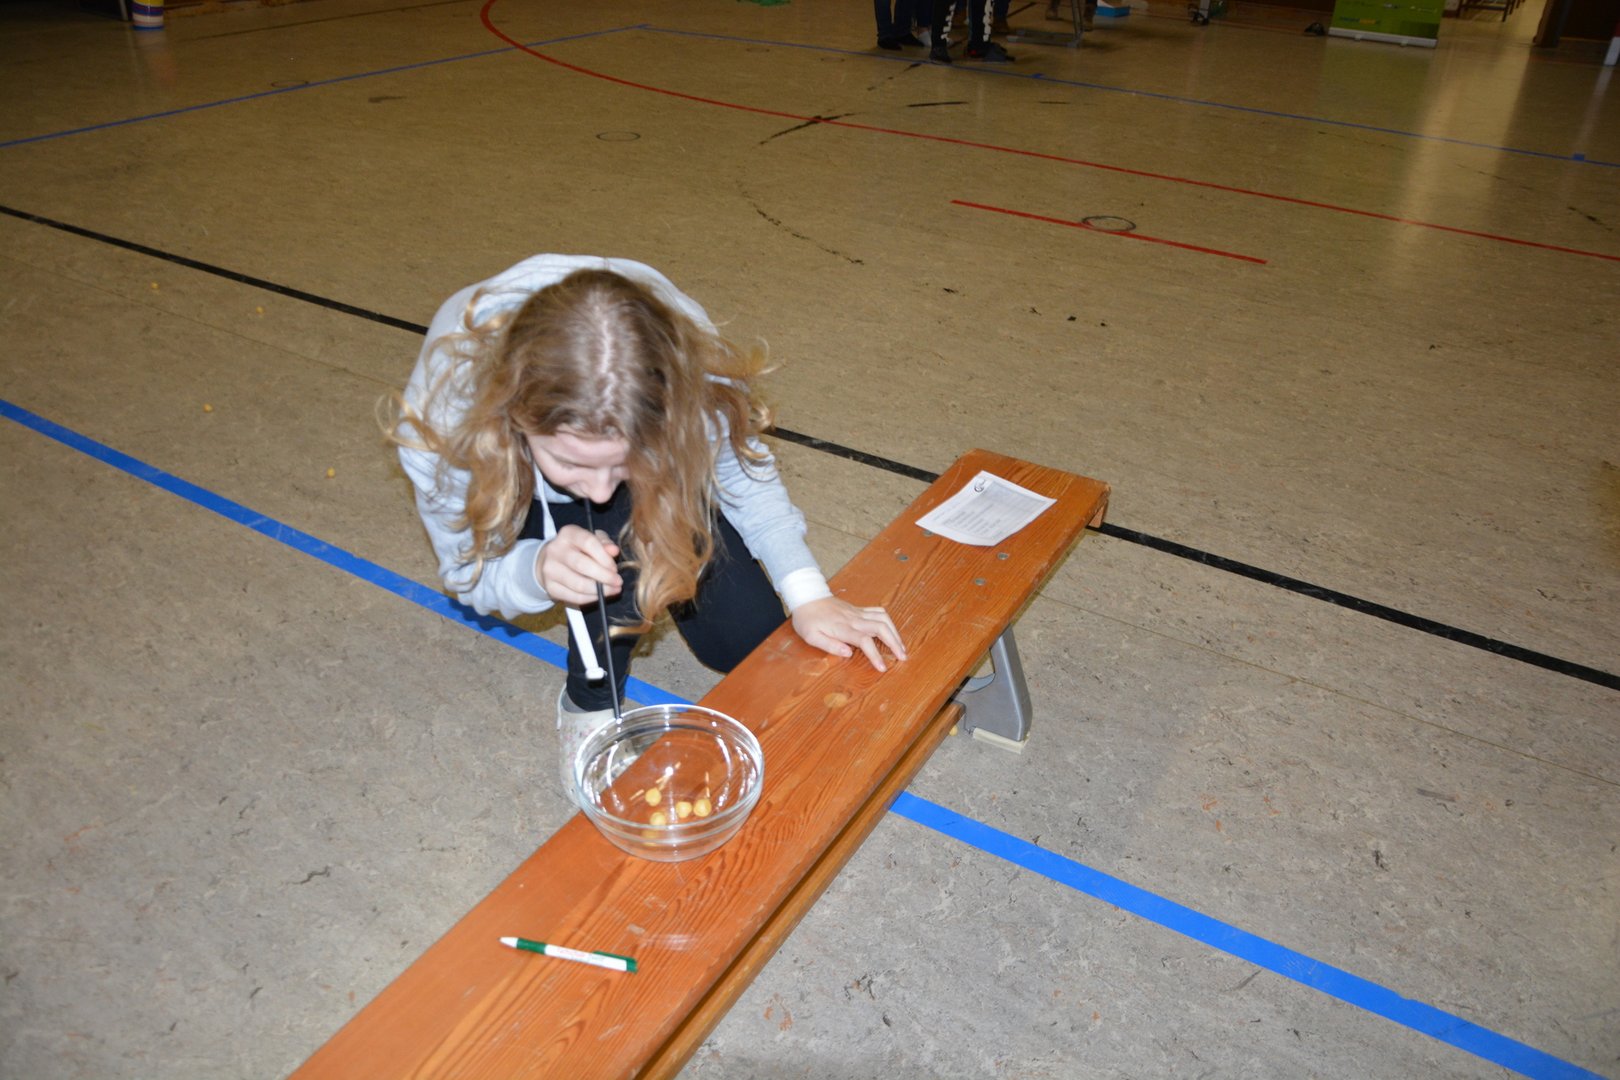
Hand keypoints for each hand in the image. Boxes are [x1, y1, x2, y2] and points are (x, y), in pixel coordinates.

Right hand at [536, 526, 621, 605]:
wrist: (551, 561)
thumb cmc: (578, 549)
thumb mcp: (592, 539)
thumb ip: (604, 543)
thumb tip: (614, 550)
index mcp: (568, 533)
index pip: (589, 543)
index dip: (605, 557)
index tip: (615, 568)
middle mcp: (555, 550)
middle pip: (582, 565)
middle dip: (604, 576)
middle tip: (618, 582)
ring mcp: (550, 569)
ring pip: (578, 584)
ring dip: (600, 590)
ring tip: (613, 590)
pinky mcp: (550, 587)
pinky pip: (574, 597)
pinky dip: (590, 598)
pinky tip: (600, 596)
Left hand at [791, 597, 907, 671]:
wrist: (806, 597)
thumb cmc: (807, 619)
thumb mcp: (811, 636)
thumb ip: (830, 645)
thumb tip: (848, 653)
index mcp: (842, 628)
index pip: (864, 641)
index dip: (875, 655)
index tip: (882, 667)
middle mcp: (853, 619)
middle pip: (881, 628)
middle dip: (894, 643)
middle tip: (902, 657)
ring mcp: (857, 612)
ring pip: (883, 618)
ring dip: (895, 632)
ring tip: (901, 646)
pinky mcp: (858, 609)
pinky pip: (878, 611)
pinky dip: (888, 620)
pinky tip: (892, 630)